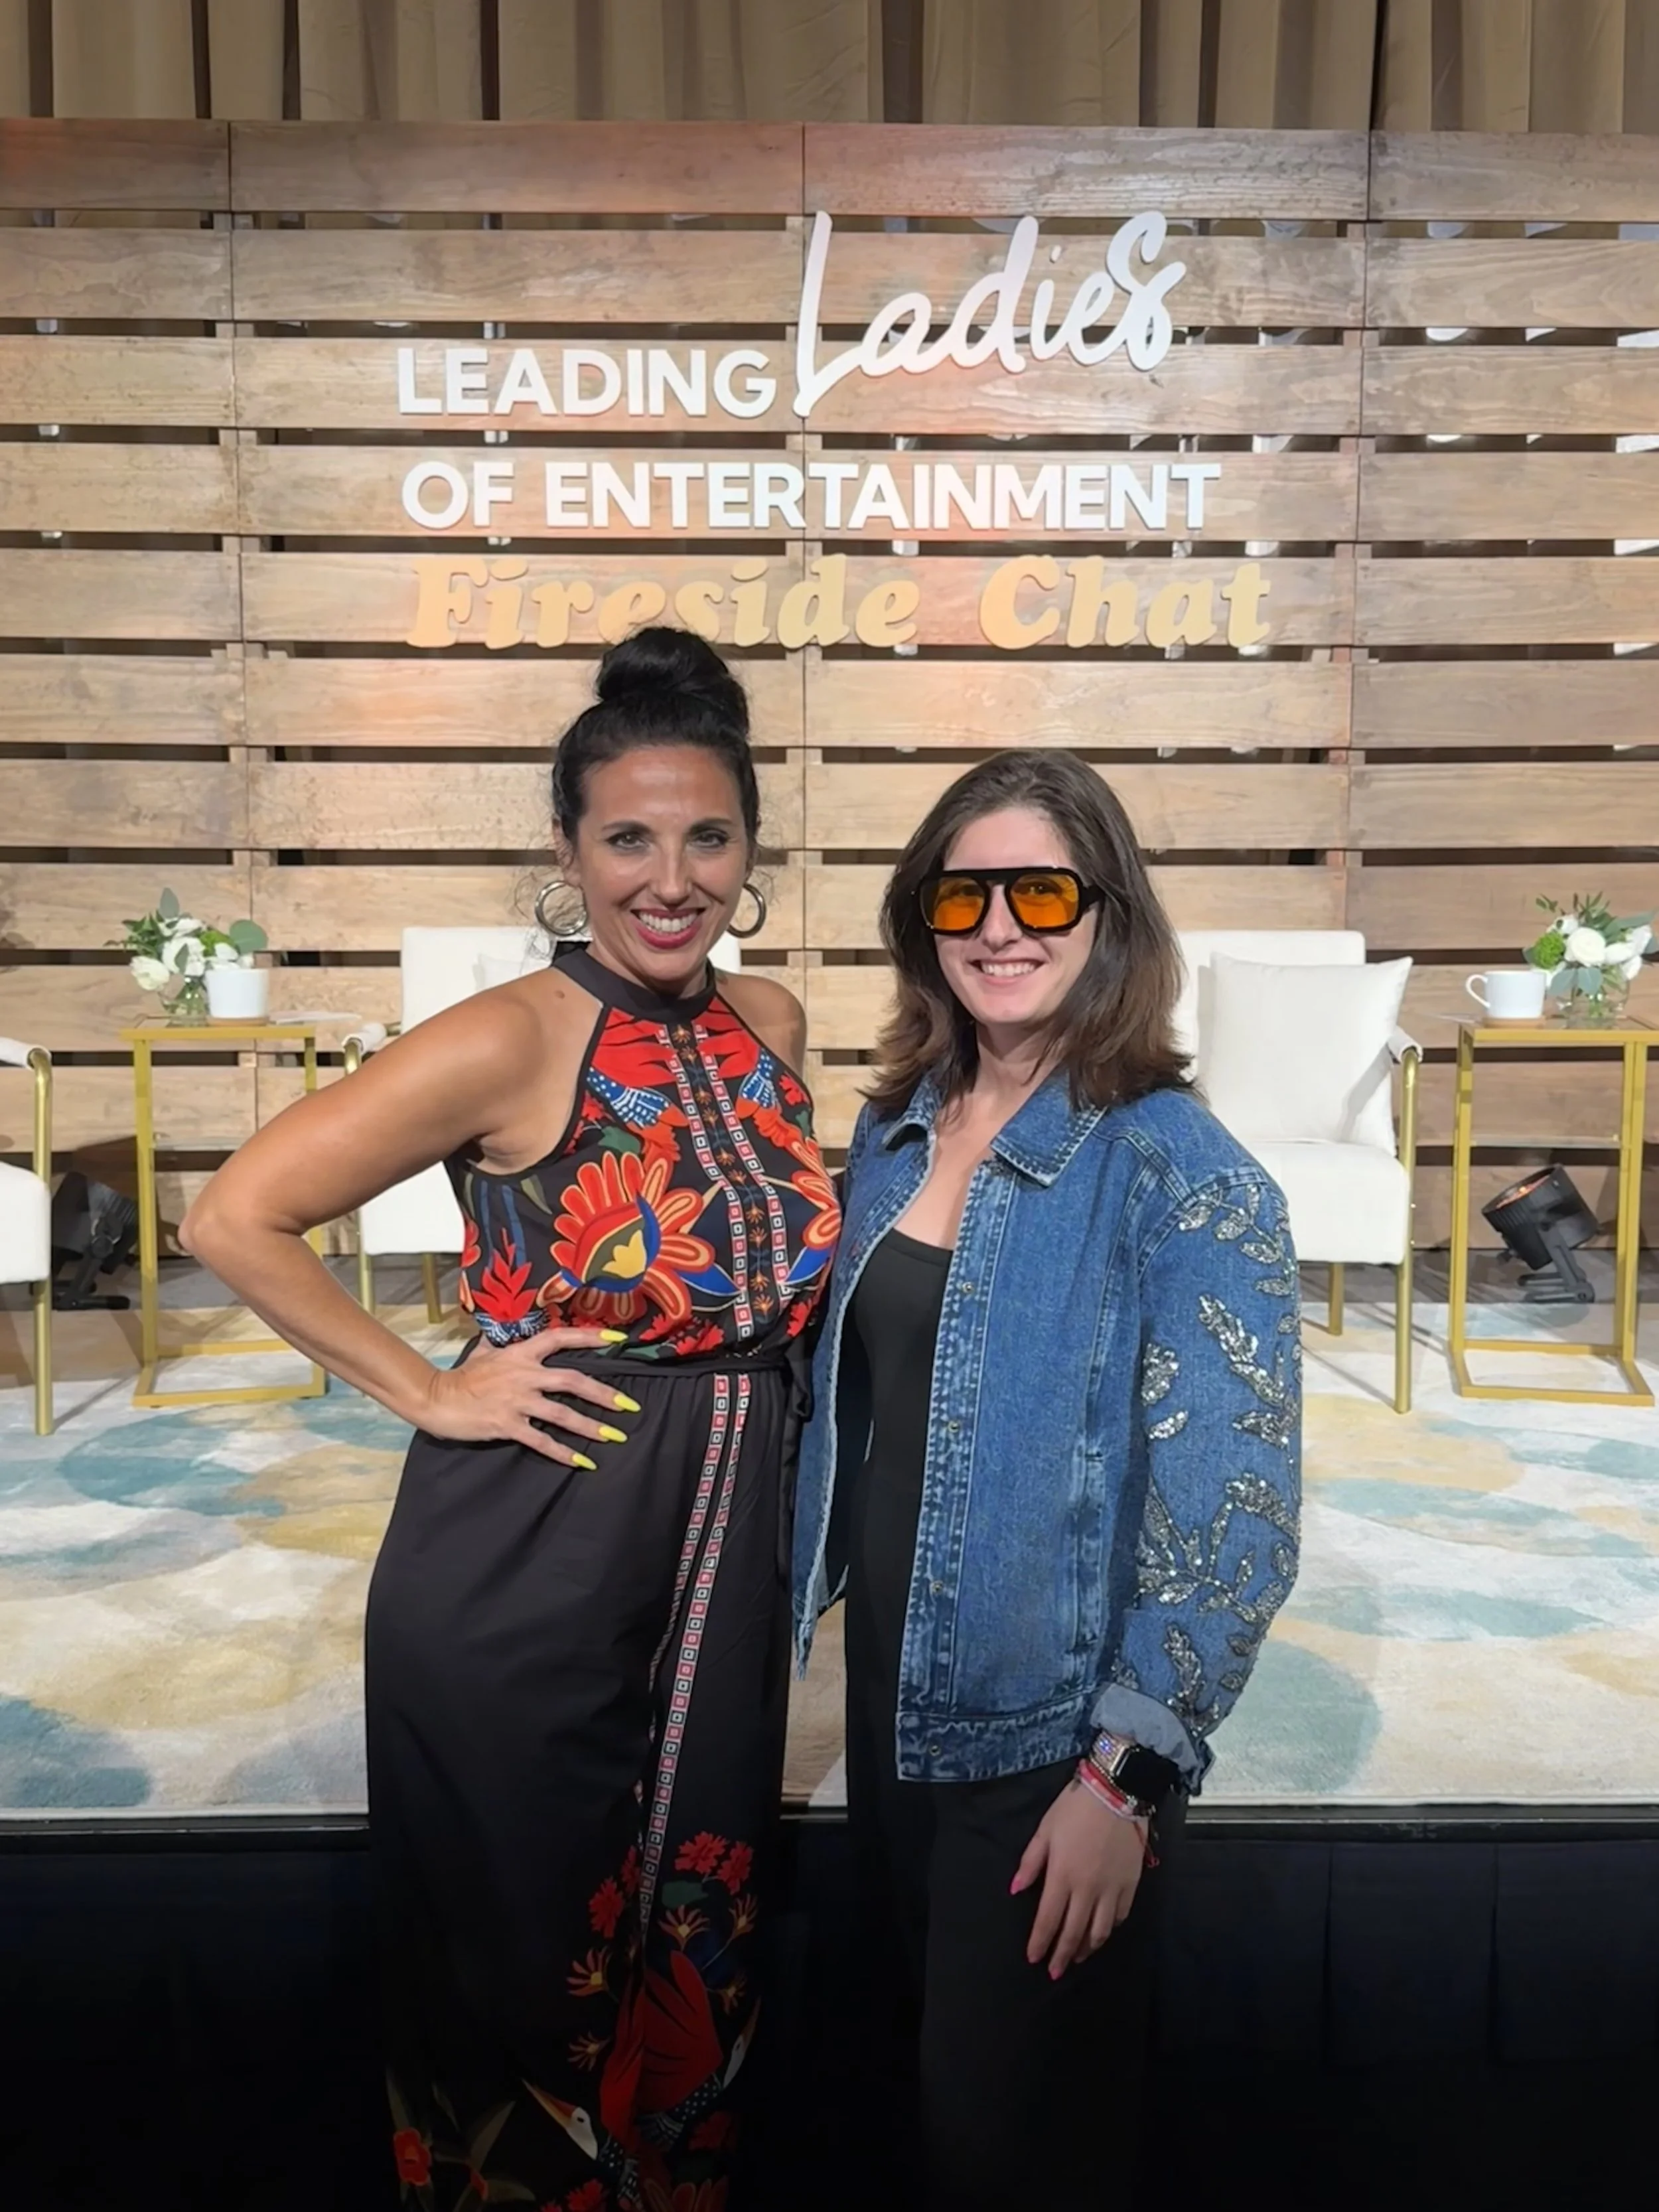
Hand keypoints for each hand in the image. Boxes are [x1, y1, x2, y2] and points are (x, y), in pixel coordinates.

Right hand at [418, 1328, 635, 1466]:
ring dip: (591, 1426)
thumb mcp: (485, 1352)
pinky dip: (564, 1453)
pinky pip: (541, 1441)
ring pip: (562, 1414)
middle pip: (573, 1381)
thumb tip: (509, 1329)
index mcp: (521, 1353)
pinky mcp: (508, 1425)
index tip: (617, 1337)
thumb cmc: (462, 1376)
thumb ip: (504, 1343)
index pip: (560, 1337)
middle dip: (603, 1394)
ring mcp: (517, 1401)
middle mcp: (524, 1375)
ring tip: (615, 1436)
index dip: (589, 1336)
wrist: (436, 1399)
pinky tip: (583, 1462)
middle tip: (629, 1405)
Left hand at [1011, 1777, 1146, 1978]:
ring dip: (1086, 1948)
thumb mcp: (1044, 1831)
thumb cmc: (1074, 1809)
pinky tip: (1102, 1933)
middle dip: (1062, 1955)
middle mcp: (1088, 1890)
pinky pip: (1120, 1916)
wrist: (1116, 1793)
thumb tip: (1015, 1891)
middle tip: (1055, 1973)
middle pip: (1074, 1932)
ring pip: (1099, 1931)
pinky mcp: (1131, 1885)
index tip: (1034, 1959)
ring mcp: (1112, 1889)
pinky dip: (1110, 1929)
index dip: (1040, 1943)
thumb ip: (1030, 1863)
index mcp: (1062, 1877)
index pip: (1048, 1920)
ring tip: (1077, 1957)